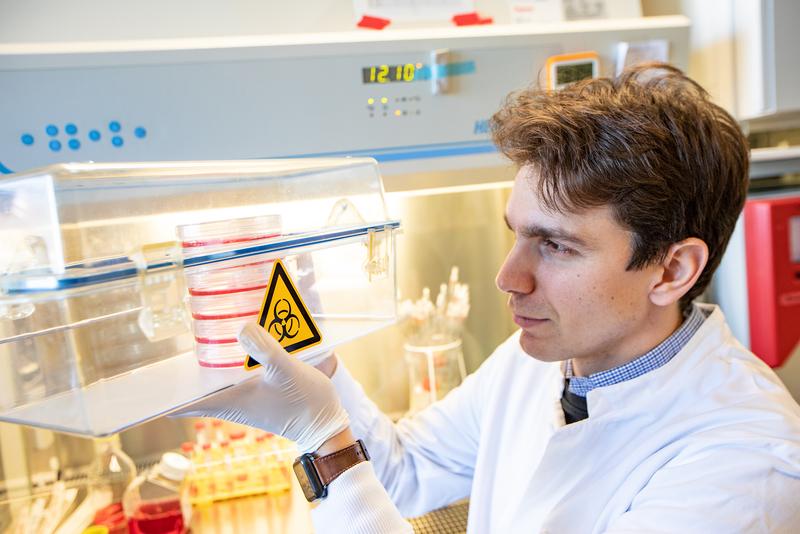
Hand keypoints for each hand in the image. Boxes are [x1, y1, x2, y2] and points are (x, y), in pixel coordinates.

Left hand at [173, 322, 349, 453]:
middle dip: (183, 366)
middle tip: (164, 343)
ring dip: (211, 356)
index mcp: (231, 399)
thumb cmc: (306, 405)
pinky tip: (241, 337)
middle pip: (197, 383)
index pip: (185, 401)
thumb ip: (265, 349)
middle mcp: (232, 399)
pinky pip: (237, 371)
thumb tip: (241, 328)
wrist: (329, 425)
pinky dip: (235, 356)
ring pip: (217, 374)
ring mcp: (245, 394)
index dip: (160, 396)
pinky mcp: (259, 389)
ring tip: (197, 331)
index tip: (138, 388)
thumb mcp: (287, 372)